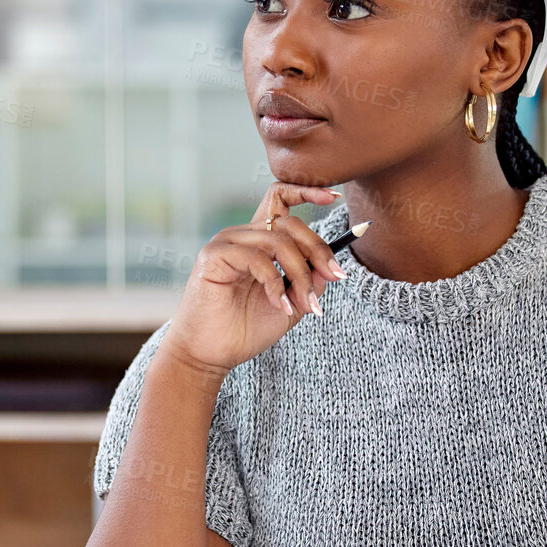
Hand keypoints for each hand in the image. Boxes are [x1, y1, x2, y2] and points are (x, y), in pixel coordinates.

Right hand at [159, 181, 347, 376]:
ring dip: (300, 274)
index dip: (307, 191)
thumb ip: (311, 281)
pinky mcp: (214, 256)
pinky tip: (280, 305)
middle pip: (290, 221)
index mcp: (260, 241)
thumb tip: (329, 265)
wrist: (212, 355)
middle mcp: (243, 235)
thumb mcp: (292, 304)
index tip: (334, 197)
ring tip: (305, 305)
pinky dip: (276, 284)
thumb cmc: (246, 329)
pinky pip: (257, 258)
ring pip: (278, 240)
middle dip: (318, 249)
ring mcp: (227, 242)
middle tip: (335, 277)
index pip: (281, 198)